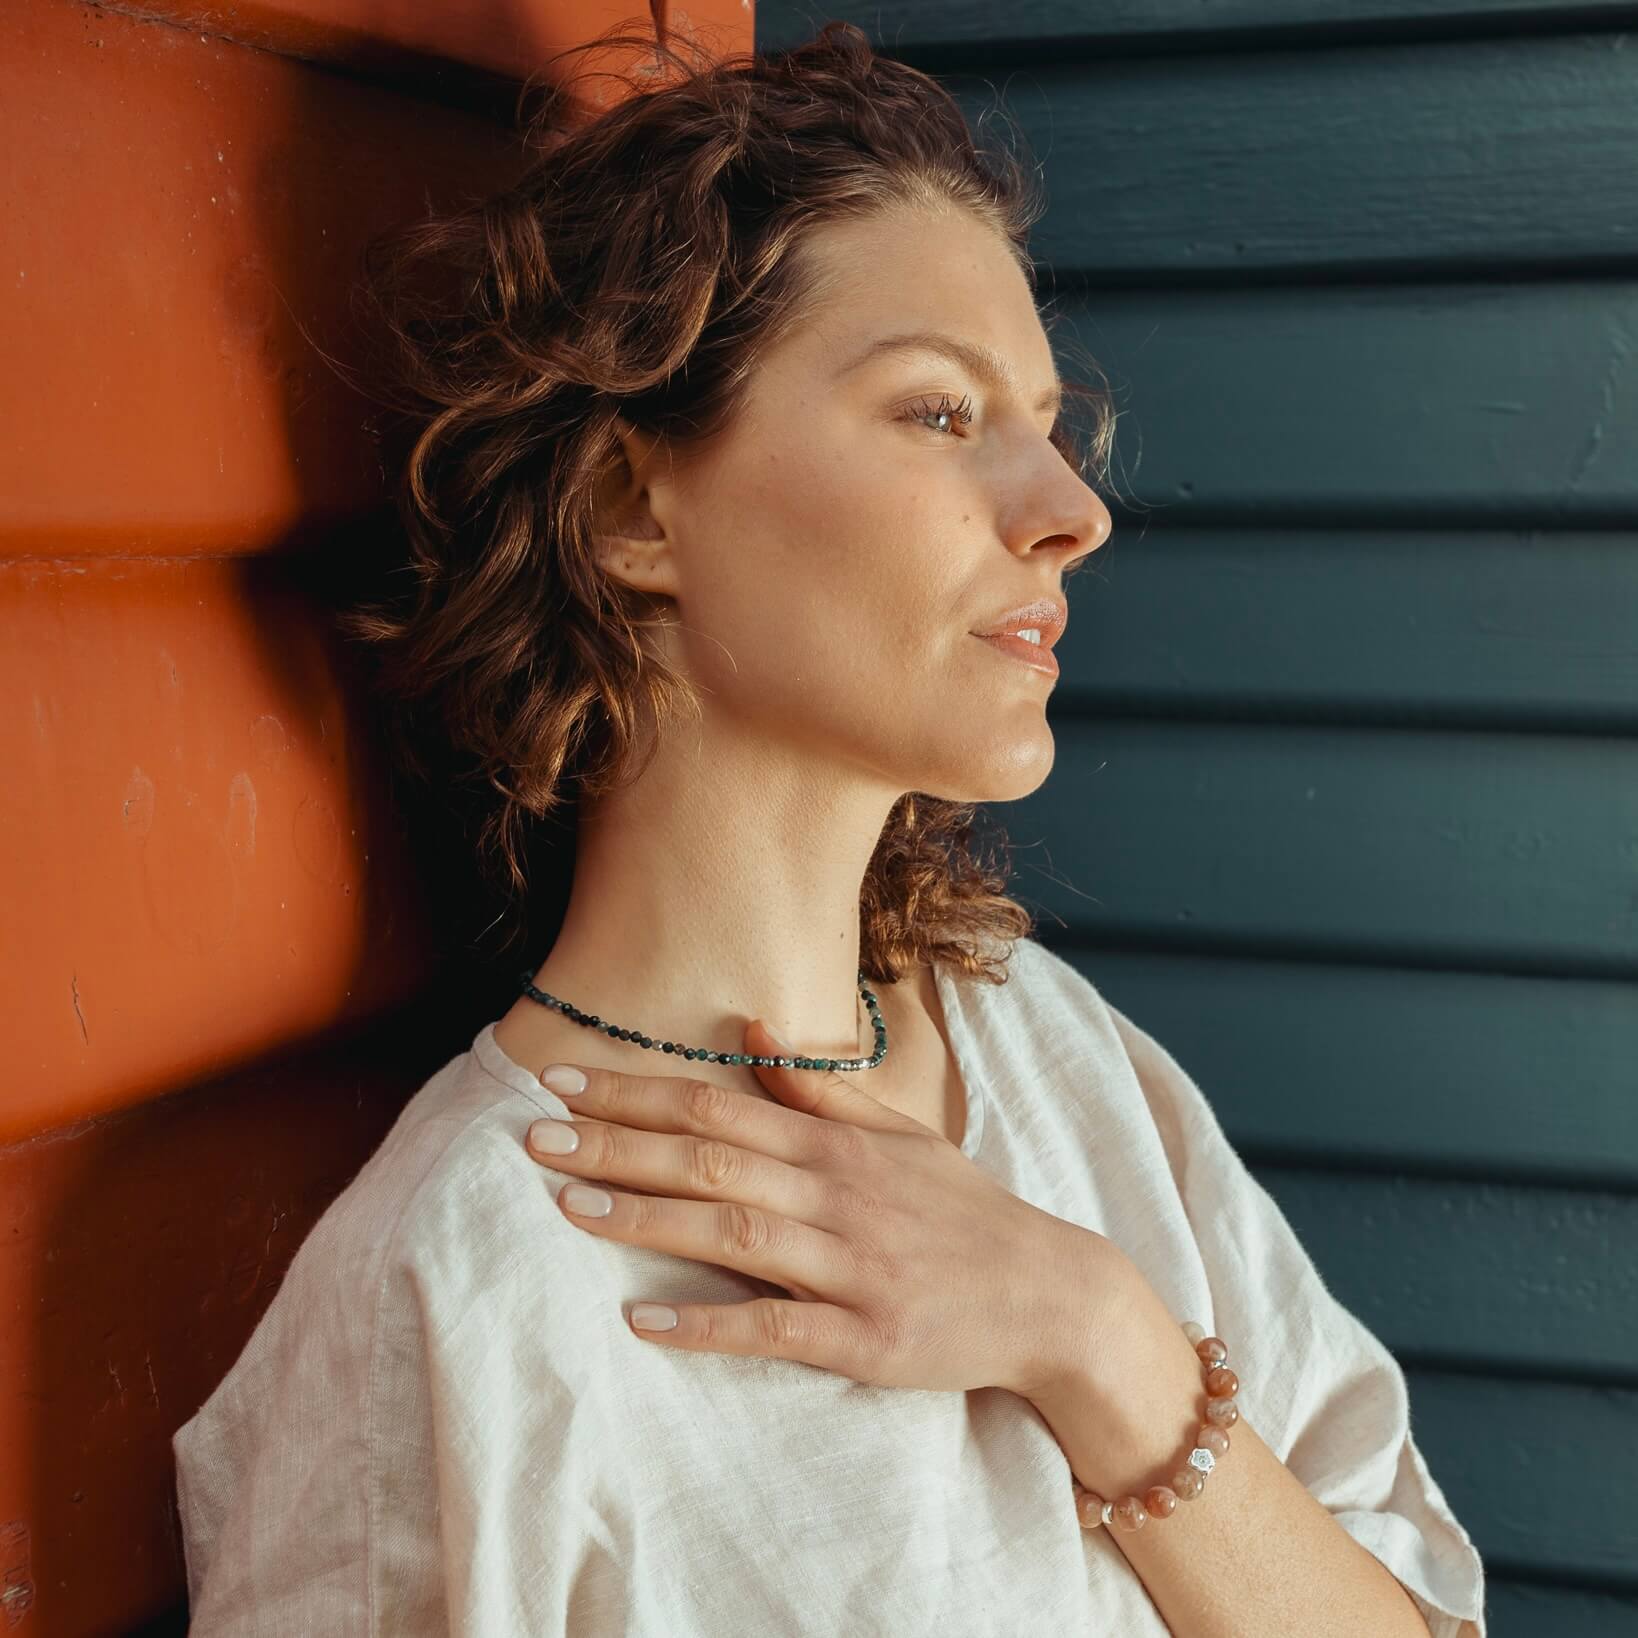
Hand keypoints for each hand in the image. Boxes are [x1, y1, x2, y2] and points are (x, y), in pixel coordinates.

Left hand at [523, 1016, 1127, 1399]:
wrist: (1048, 1294)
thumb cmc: (961, 1210)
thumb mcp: (900, 1134)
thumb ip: (820, 1086)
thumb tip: (752, 1025)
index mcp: (837, 1145)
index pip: (720, 1104)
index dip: (637, 1092)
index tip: (564, 1081)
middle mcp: (836, 1196)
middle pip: (711, 1160)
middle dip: (618, 1145)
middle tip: (533, 1136)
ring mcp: (848, 1267)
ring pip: (732, 1234)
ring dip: (646, 1217)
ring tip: (568, 1204)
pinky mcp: (861, 1340)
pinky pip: (773, 1330)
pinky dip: (707, 1324)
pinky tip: (641, 1319)